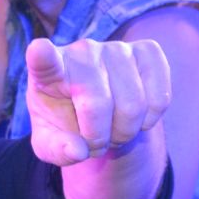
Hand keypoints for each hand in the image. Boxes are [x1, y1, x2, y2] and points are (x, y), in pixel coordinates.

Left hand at [23, 36, 170, 166]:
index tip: (39, 50)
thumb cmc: (66, 124)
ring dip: (126, 132)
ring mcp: (116, 47)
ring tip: (113, 130)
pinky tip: (137, 117)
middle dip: (100, 138)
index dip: (42, 56)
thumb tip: (77, 150)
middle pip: (98, 104)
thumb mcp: (50, 144)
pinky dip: (150, 120)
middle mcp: (81, 52)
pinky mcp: (147, 50)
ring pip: (133, 105)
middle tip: (96, 142)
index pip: (43, 61)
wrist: (98, 111)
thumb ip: (56, 150)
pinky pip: (160, 97)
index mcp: (48, 73)